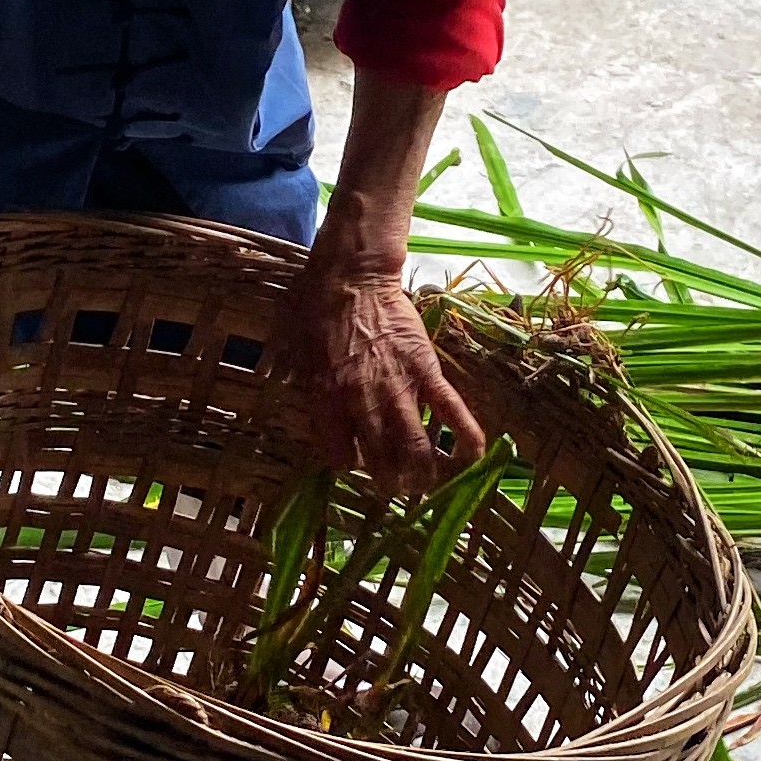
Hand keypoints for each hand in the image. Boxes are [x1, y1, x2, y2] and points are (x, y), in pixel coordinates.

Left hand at [274, 251, 486, 495]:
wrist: (353, 274)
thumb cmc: (311, 304)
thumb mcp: (287, 344)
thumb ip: (293, 374)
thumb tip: (289, 388)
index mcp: (326, 399)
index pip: (338, 455)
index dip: (348, 462)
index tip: (354, 458)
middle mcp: (362, 402)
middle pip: (379, 460)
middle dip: (389, 480)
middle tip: (396, 486)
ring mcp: (398, 388)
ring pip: (415, 444)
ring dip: (423, 471)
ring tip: (426, 484)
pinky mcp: (427, 371)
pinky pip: (450, 409)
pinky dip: (465, 435)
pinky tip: (474, 455)